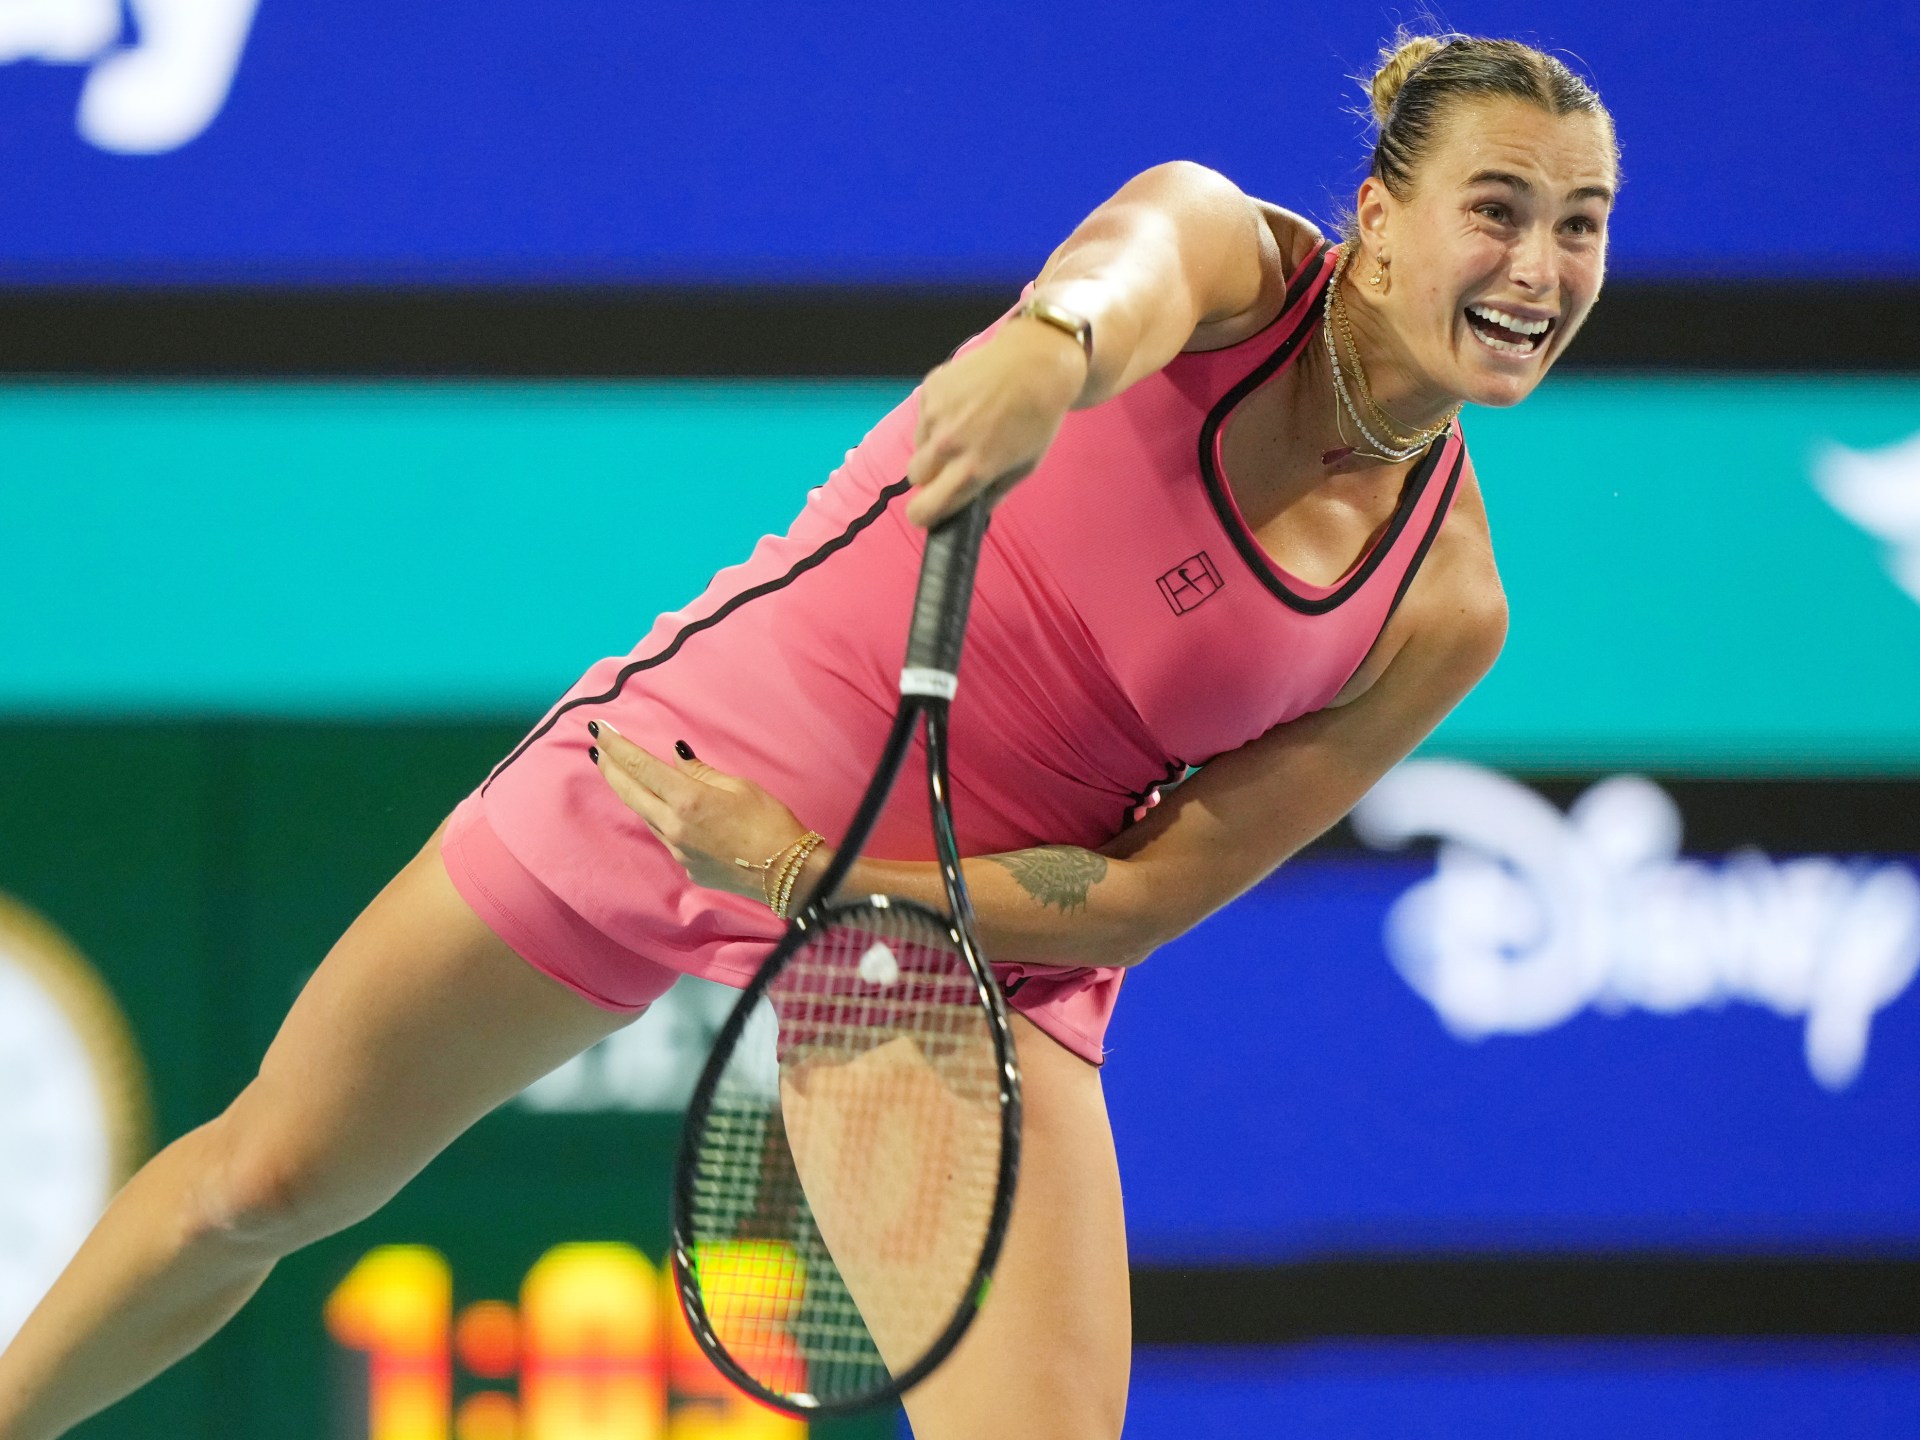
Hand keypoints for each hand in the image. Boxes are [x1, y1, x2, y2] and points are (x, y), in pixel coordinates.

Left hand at [590, 722, 807, 903]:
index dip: (617, 747)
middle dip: (610, 768)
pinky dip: (659, 817)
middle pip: (630, 793)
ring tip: (622, 775)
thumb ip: (701, 772)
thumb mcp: (739, 786)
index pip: (641, 767)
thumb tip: (676, 756)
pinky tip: (664, 809)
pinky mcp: (687, 867)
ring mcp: (677, 850)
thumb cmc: (770, 822)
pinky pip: (665, 836)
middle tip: (595, 749)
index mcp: (687, 799)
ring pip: (645, 816)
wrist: (786, 872)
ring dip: (632, 794)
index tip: (599, 730)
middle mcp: (673, 827)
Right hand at [903, 312, 1088, 527]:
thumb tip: (973, 513)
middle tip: (951, 464)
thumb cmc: (1037, 418)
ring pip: (918, 444)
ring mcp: (935, 414)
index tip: (928, 511)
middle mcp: (948, 444)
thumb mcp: (1026, 465)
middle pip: (915, 477)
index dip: (924, 514)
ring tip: (964, 426)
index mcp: (973, 469)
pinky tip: (963, 404)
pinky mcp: (930, 388)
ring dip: (934, 443)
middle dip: (930, 476)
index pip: (925, 508)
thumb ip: (996, 493)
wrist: (1036, 362)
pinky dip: (937, 416)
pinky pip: (923, 416)